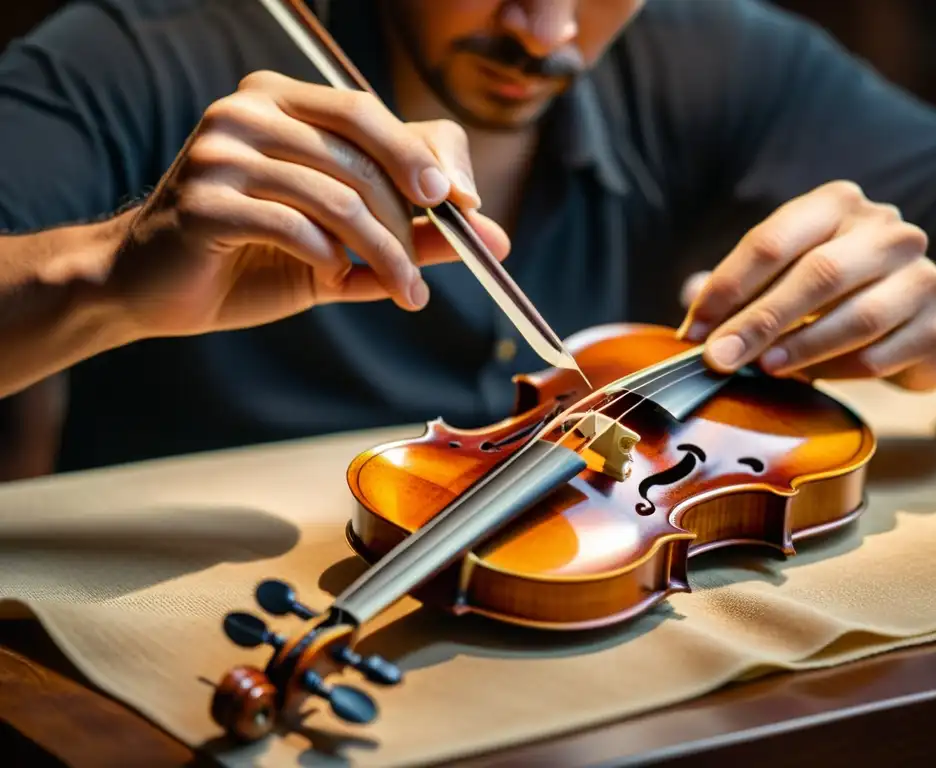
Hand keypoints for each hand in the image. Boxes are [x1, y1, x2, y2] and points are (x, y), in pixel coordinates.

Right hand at [107, 70, 508, 335]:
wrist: (149, 287)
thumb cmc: (250, 257)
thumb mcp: (343, 243)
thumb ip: (412, 234)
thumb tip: (494, 238)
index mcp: (279, 101)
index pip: (369, 112)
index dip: (425, 158)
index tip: (466, 208)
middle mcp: (247, 111)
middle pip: (361, 154)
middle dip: (411, 221)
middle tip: (431, 271)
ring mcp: (221, 151)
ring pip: (338, 197)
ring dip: (385, 254)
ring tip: (403, 292)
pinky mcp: (204, 200)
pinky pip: (296, 226)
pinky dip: (329, 259)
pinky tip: (331, 278)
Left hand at [678, 180, 935, 391]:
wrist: (925, 318)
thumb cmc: (835, 295)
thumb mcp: (785, 276)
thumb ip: (739, 288)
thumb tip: (691, 311)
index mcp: (837, 205)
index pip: (772, 240)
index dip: (727, 287)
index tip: (694, 329)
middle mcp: (886, 231)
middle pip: (817, 275)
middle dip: (759, 321)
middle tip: (719, 359)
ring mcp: (922, 276)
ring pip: (856, 316)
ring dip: (801, 347)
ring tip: (764, 369)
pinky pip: (881, 355)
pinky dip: (839, 370)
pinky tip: (812, 379)